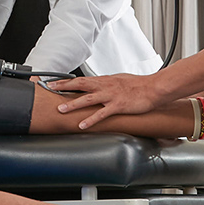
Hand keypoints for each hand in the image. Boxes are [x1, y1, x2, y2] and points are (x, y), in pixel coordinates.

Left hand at [47, 73, 163, 129]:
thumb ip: (106, 84)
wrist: (154, 88)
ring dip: (73, 104)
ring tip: (61, 109)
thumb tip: (97, 85)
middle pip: (80, 84)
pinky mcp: (118, 105)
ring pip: (88, 99)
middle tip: (49, 89)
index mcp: (104, 80)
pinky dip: (91, 119)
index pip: (81, 80)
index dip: (66, 81)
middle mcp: (105, 86)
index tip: (53, 83)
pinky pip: (102, 113)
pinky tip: (82, 124)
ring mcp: (111, 95)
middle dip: (63, 87)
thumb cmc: (138, 85)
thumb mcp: (119, 80)